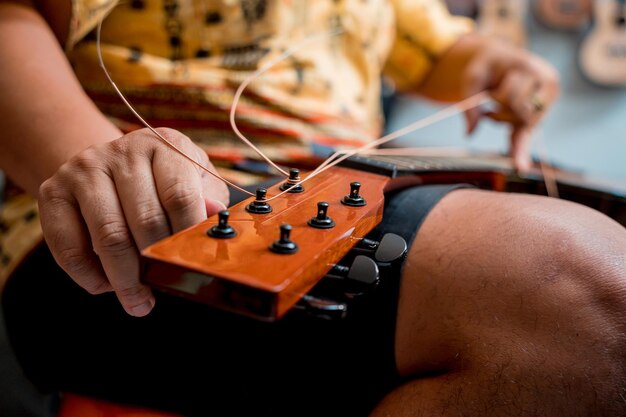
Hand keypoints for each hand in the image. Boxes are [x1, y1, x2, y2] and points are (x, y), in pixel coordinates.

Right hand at [38, 128, 228, 316]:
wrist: (107, 165)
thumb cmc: (161, 180)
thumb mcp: (193, 180)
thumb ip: (205, 199)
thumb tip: (213, 213)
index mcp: (164, 146)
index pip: (180, 197)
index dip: (187, 238)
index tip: (193, 266)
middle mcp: (122, 152)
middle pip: (145, 220)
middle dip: (157, 264)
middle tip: (165, 288)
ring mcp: (84, 170)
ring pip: (109, 237)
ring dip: (125, 279)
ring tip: (138, 300)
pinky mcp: (53, 192)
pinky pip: (69, 248)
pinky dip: (90, 276)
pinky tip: (107, 285)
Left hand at [461, 39, 559, 171]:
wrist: (501, 59)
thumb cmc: (487, 66)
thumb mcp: (473, 77)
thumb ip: (470, 103)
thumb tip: (470, 133)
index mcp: (533, 69)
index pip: (514, 98)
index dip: (500, 106)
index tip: (489, 114)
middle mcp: (547, 85)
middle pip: (520, 114)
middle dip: (500, 115)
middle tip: (487, 109)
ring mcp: (547, 101)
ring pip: (522, 125)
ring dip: (503, 122)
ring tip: (493, 109)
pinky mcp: (538, 115)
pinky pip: (528, 135)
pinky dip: (520, 149)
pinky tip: (520, 166)